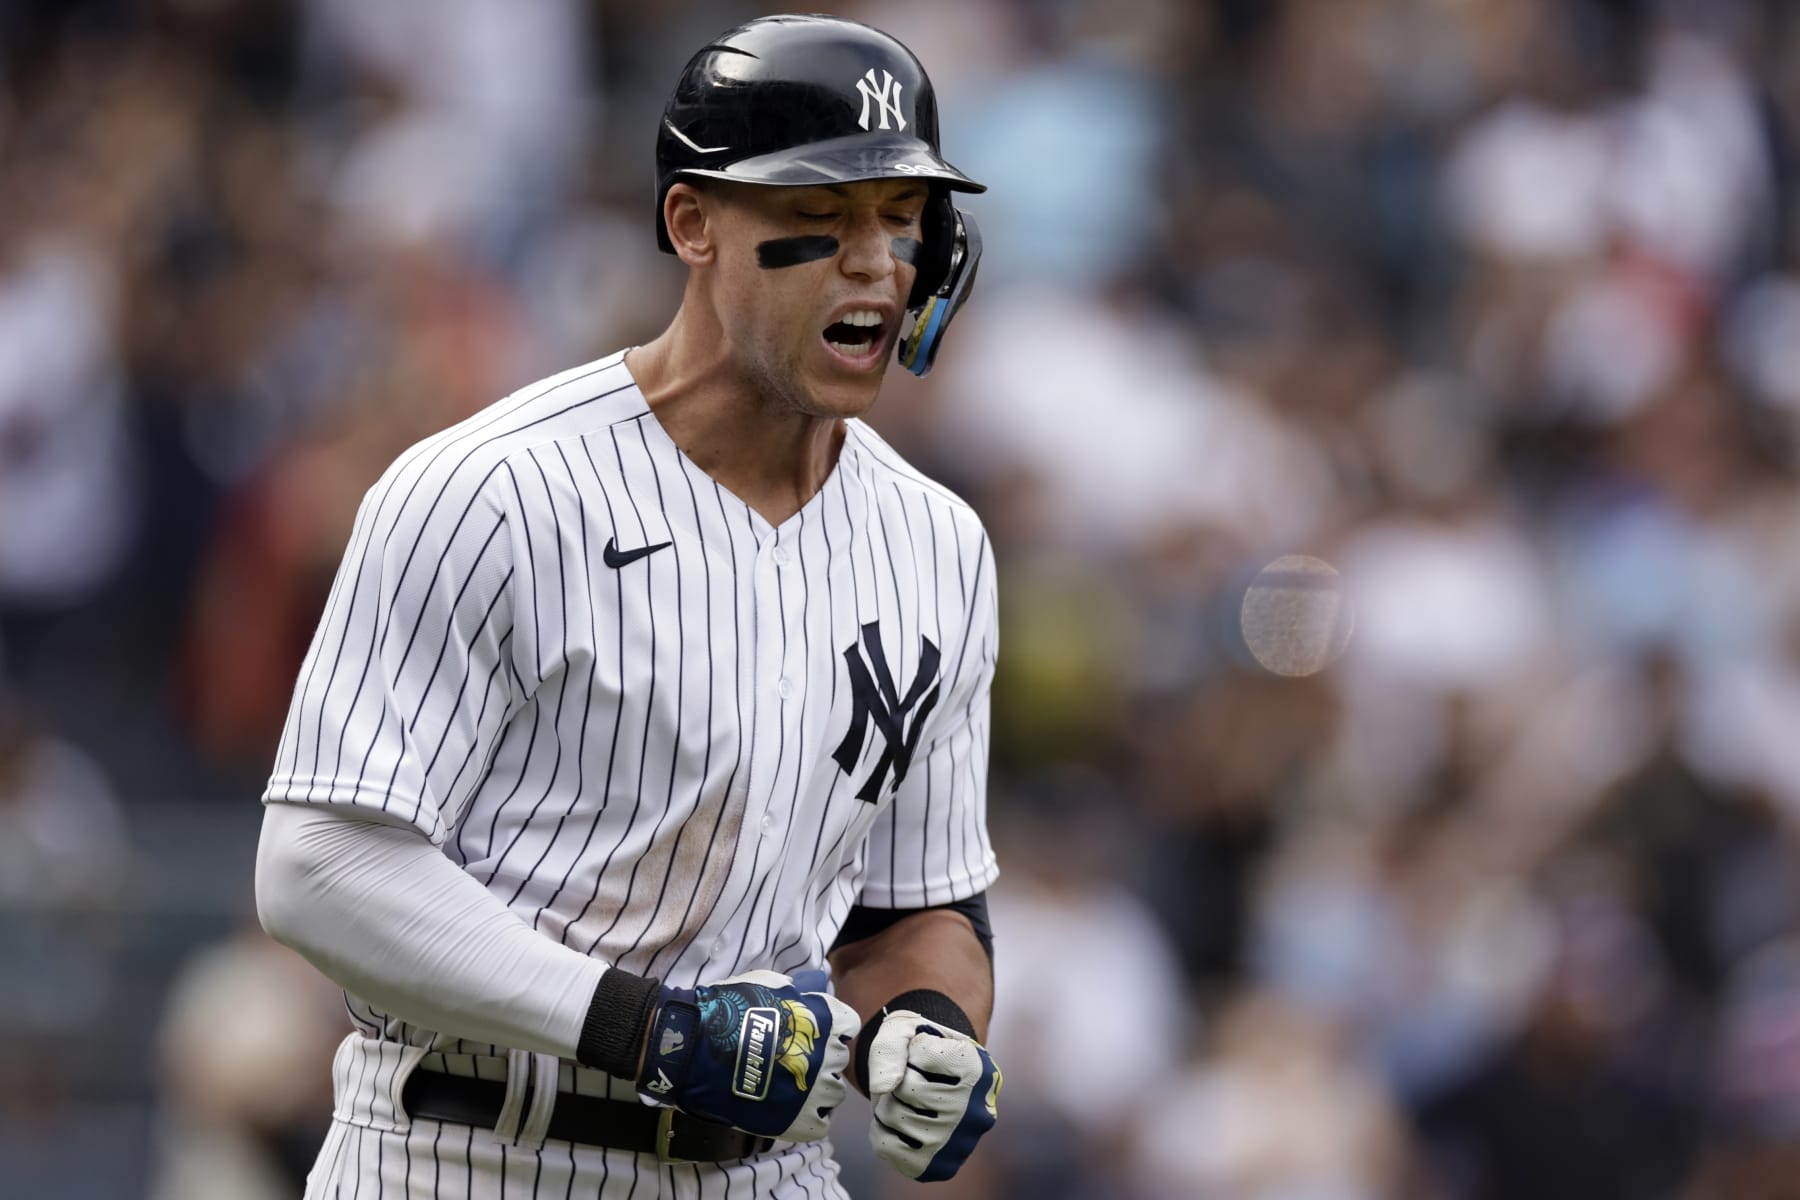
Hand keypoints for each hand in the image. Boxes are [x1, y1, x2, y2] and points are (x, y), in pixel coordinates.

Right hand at [637, 969, 858, 1141]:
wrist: (695, 1048)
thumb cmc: (730, 1010)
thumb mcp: (769, 985)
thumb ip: (798, 993)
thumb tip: (811, 994)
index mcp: (825, 1020)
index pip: (848, 1026)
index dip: (829, 1030)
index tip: (811, 1035)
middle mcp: (827, 1055)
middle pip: (838, 1060)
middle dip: (818, 1059)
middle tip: (790, 1062)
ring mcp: (816, 1091)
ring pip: (832, 1094)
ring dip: (814, 1090)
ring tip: (785, 1088)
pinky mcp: (801, 1122)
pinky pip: (820, 1123)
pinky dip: (807, 1118)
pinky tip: (785, 1110)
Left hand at [865, 1012, 1001, 1180]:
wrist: (935, 1081)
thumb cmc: (920, 1050)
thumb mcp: (906, 1030)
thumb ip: (891, 1046)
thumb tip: (883, 1088)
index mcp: (980, 1070)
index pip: (921, 1053)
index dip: (911, 1048)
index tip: (926, 1053)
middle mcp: (977, 1111)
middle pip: (906, 1089)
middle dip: (896, 1078)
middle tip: (910, 1078)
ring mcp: (960, 1145)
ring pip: (893, 1117)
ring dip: (885, 1102)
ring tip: (902, 1098)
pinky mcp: (940, 1168)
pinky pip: (885, 1147)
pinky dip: (880, 1129)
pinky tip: (897, 1120)